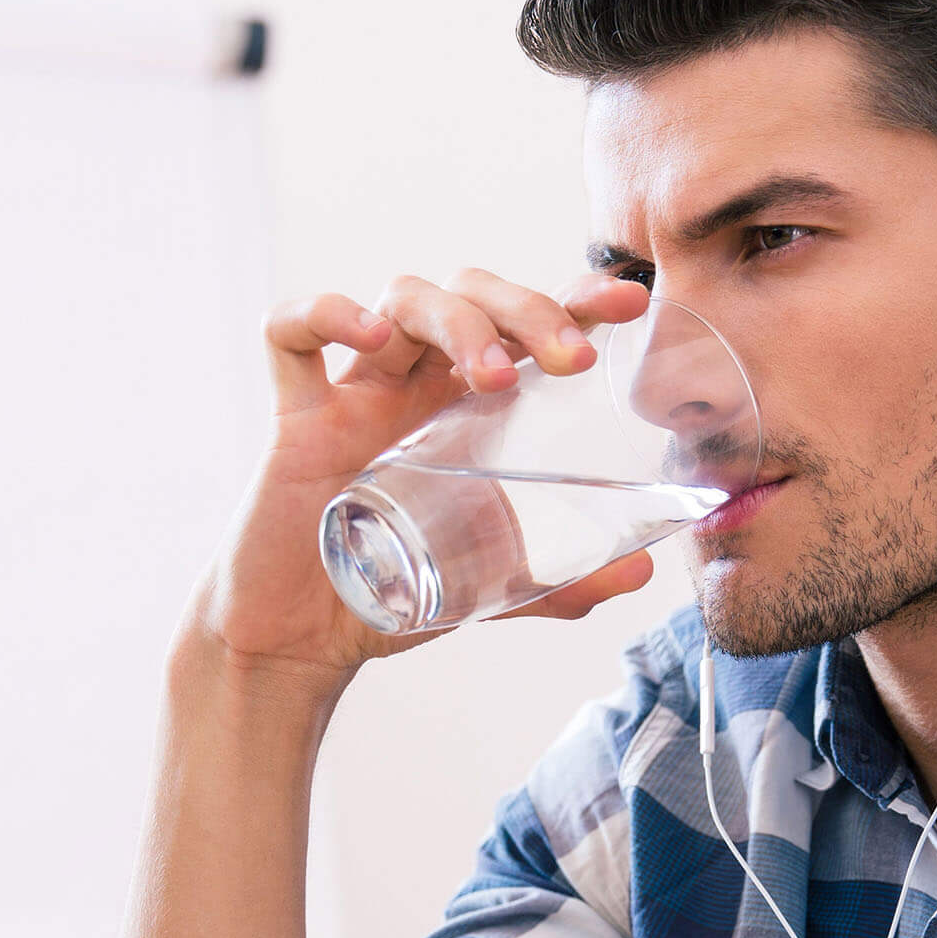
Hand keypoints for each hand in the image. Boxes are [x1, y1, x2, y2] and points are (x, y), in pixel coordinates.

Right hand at [184, 267, 657, 692]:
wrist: (303, 643)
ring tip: (493, 375)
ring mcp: (353, 391)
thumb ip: (563, 579)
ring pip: (402, 299)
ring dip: (457, 320)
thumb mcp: (492, 585)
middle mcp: (413, 382)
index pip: (522, 324)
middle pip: (470, 293)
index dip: (573, 299)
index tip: (628, 303)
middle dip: (525, 309)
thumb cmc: (392, 594)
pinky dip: (327, 315)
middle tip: (570, 359)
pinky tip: (370, 338)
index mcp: (463, 404)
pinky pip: (291, 334)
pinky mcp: (294, 418)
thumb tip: (645, 570)